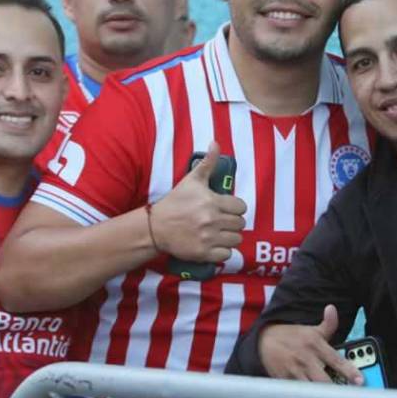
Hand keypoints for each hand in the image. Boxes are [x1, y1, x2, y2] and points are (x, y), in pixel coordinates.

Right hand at [148, 140, 246, 261]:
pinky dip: (223, 251)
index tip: (228, 208)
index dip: (236, 208)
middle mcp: (212, 220)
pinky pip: (227, 255)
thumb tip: (215, 142)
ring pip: (236, 239)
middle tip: (224, 221)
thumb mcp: (191, 180)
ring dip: (231, 236)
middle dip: (234, 222)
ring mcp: (209, 238)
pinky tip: (215, 244)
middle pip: (240, 224)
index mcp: (212, 202)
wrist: (155, 227)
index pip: (241, 207)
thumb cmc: (175, 202)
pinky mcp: (204, 253)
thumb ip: (207, 163)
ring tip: (221, 233)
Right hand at [259, 306, 360, 384]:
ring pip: (309, 392)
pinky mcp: (284, 382)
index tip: (360, 381)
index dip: (349, 371)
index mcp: (316, 345)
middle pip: (323, 381)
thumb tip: (332, 308)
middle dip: (334, 394)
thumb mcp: (311, 330)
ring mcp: (294, 372)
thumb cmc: (292, 336)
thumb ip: (328, 324)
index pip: (336, 359)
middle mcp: (306, 359)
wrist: (264, 340)